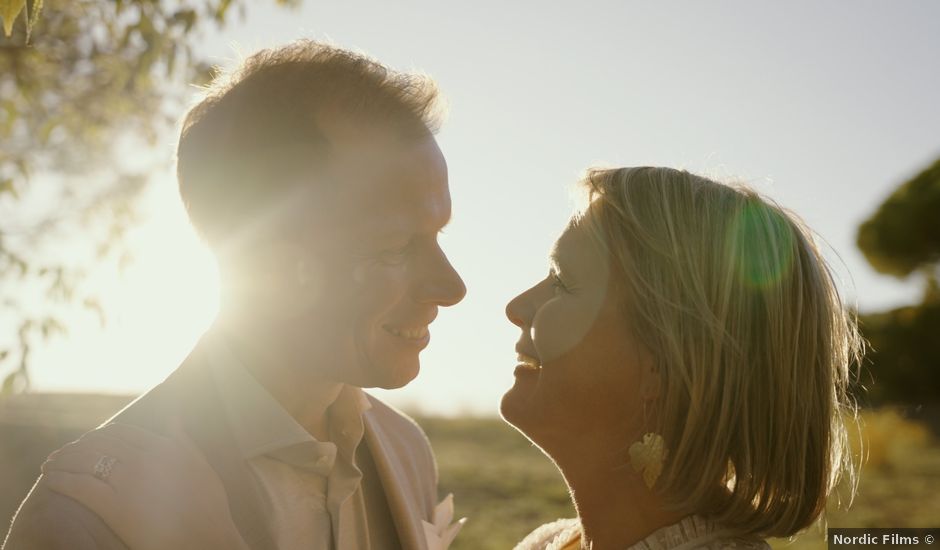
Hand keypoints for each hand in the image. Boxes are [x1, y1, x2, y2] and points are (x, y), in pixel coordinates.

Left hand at [41, 419, 248, 549]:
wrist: (205, 536)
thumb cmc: (207, 504)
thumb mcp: (199, 464)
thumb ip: (182, 439)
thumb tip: (173, 415)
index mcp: (164, 446)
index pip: (121, 432)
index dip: (99, 435)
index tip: (88, 441)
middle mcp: (144, 458)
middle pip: (99, 443)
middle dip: (76, 446)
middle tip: (62, 454)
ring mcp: (129, 481)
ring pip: (86, 460)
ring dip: (63, 459)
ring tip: (50, 464)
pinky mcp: (115, 505)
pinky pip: (81, 486)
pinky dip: (62, 480)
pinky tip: (51, 479)